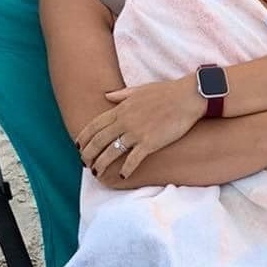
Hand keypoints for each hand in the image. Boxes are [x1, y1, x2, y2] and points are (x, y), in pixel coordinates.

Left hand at [78, 77, 203, 177]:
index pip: (95, 125)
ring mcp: (136, 133)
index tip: (78, 147)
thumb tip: (106, 95)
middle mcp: (125, 121)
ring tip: (97, 173)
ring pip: (111, 152)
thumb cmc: (166, 92)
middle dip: (88, 154)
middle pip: (98, 141)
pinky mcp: (150, 143)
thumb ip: (121, 94)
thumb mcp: (140, 89)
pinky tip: (122, 176)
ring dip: (101, 164)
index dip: (83, 137)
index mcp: (121, 108)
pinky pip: (132, 160)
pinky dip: (125, 169)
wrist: (187, 97)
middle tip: (84, 163)